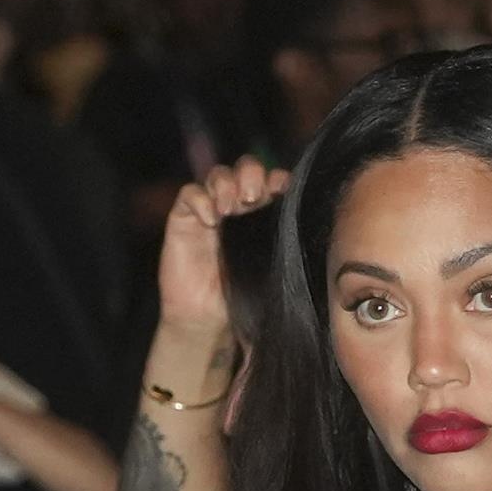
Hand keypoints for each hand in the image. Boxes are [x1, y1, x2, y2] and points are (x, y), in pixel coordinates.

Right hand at [157, 158, 290, 335]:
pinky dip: (200, 199)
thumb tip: (308, 228)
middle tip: (252, 197)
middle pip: (245, 169)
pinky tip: (209, 220)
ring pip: (218, 175)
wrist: (206, 321)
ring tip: (228, 208)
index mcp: (262, 214)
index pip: (271, 181)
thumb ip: (283, 246)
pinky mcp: (183, 219)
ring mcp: (209, 210)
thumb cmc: (241, 298)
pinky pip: (189, 194)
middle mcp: (237, 206)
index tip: (282, 191)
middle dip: (251, 174)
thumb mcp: (270, 271)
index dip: (277, 178)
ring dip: (226, 184)